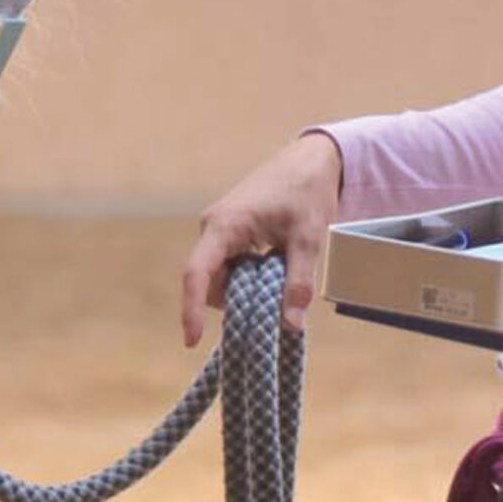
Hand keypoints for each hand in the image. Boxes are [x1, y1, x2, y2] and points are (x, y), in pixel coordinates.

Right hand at [181, 131, 341, 346]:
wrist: (310, 161)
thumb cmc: (307, 192)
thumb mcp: (308, 238)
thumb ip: (298, 282)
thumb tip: (290, 325)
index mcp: (225, 225)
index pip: (197, 273)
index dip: (191, 309)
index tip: (191, 340)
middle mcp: (214, 228)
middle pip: (211, 282)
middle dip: (239, 300)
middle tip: (277, 299)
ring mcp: (220, 230)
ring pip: (222, 277)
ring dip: (247, 289)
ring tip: (281, 272)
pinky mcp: (229, 232)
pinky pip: (231, 267)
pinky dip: (251, 277)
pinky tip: (275, 265)